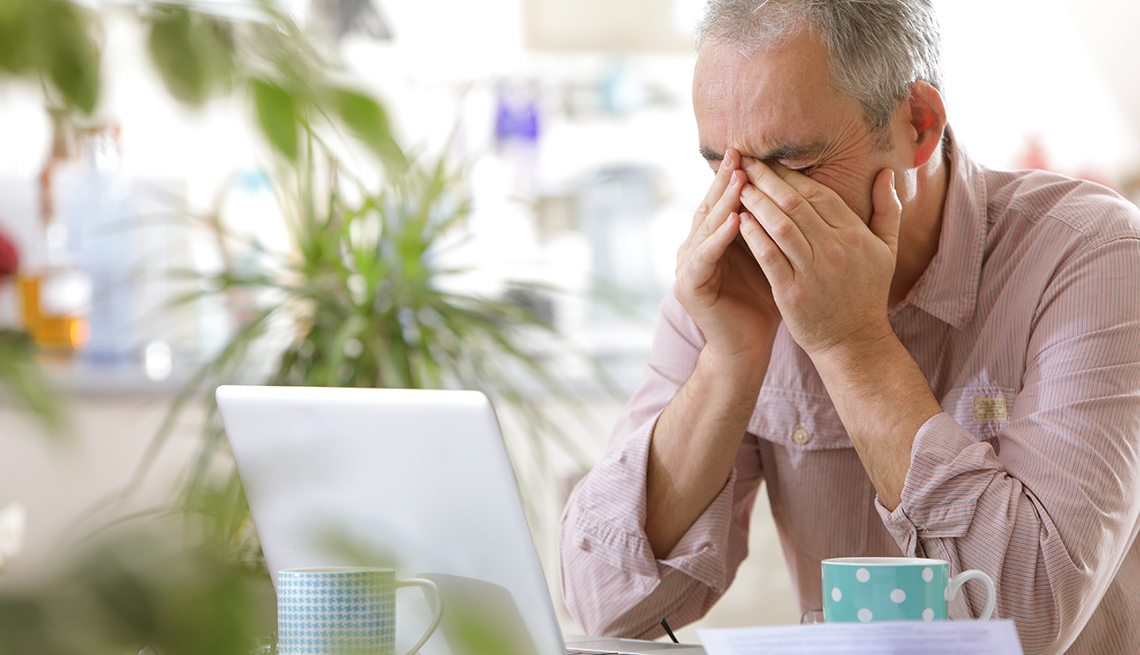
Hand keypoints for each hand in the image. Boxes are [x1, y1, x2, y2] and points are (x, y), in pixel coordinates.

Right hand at [674, 149, 781, 366]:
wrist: (747, 348)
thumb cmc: (766, 303)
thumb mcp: (774, 257)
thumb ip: (777, 228)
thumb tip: (805, 192)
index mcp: (714, 239)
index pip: (725, 201)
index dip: (737, 176)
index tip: (755, 151)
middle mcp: (695, 247)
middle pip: (711, 207)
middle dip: (726, 180)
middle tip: (740, 153)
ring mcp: (688, 266)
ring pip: (706, 226)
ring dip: (723, 202)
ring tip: (740, 180)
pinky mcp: (688, 286)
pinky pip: (704, 256)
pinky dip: (718, 238)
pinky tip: (734, 221)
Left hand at [736, 159, 900, 358]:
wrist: (854, 343)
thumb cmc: (867, 295)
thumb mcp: (886, 251)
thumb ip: (888, 210)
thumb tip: (886, 173)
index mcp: (855, 235)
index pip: (819, 194)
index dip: (791, 174)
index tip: (770, 160)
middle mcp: (835, 249)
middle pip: (795, 203)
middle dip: (767, 179)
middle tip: (746, 162)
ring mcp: (813, 271)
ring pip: (780, 225)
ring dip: (756, 202)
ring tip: (738, 187)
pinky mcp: (792, 292)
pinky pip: (768, 256)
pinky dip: (752, 236)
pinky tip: (738, 221)